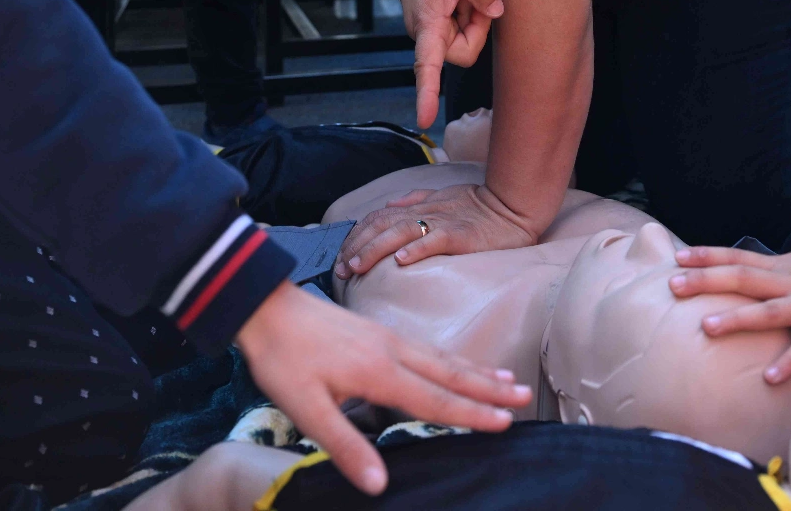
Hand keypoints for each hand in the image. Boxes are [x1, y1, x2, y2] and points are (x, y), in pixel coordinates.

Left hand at [234, 282, 529, 494]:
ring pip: (442, 357)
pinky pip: (428, 347)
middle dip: (489, 387)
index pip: (435, 399)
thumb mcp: (306, 408)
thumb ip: (345, 445)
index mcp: (379, 372)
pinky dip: (453, 357)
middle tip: (525, 395)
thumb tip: (380, 485)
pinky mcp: (377, 331)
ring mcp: (387, 337)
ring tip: (507, 377)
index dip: (471, 413)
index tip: (506, 422)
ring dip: (476, 370)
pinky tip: (456, 362)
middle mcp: (392, 351)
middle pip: (451, 372)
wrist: (264, 306)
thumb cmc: (282, 360)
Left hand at [334, 182, 538, 278]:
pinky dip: (416, 249)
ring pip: (399, 233)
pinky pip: (434, 240)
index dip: (356, 236)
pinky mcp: (460, 235)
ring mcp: (442, 223)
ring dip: (375, 250)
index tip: (341, 257)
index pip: (377, 218)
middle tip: (340, 270)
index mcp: (419, 206)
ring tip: (357, 266)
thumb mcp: (442, 197)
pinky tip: (401, 261)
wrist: (511, 206)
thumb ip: (415, 200)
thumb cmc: (478, 205)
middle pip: (381, 226)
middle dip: (356, 247)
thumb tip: (390, 205)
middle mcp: (424, 212)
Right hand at [388, 0, 503, 127]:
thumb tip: (496, 13)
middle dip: (478, 29)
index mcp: (427, 22)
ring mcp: (431, 33)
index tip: (425, 119)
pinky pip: (462, 32)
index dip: (428, 92)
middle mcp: (426, 34)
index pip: (426, 65)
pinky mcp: (437, 29)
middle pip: (465, 53)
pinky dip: (468, 16)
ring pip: (466, 43)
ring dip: (473, 20)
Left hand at [668, 228, 790, 383]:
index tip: (676, 257)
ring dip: (737, 318)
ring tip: (706, 327)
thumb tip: (756, 284)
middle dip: (706, 281)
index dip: (708, 257)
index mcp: (785, 265)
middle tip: (672, 285)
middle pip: (743, 278)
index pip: (739, 257)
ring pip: (769, 310)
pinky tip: (769, 378)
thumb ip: (781, 273)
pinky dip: (789, 360)